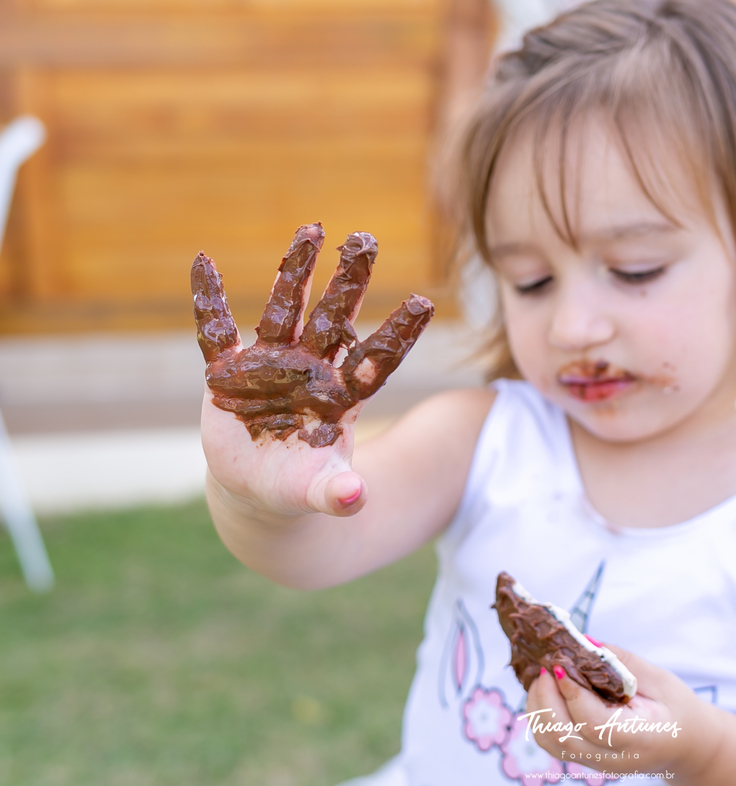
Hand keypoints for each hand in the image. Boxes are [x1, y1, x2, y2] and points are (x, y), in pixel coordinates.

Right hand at [192, 222, 432, 515]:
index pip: (376, 360)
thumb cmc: (297, 486)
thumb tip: (354, 500)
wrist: (257, 486)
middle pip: (334, 319)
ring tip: (312, 228)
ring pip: (284, 309)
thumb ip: (337, 494)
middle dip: (348, 281)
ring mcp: (269, 363)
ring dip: (294, 271)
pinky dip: (207, 299)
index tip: (424, 302)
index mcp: (340, 396)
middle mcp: (309, 369)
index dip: (398, 333)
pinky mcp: (227, 370)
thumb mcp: (317, 492)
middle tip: (367, 238)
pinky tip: (202, 262)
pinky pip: (213, 330)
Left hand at [524, 643, 722, 777]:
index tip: (560, 663)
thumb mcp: (659, 679)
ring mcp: (595, 762)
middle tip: (547, 664)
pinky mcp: (583, 757)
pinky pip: (551, 741)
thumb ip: (622, 662)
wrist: (685, 745)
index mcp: (638, 739)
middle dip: (545, 697)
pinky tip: (549, 690)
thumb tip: (584, 641)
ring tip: (545, 675)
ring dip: (538, 706)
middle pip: (561, 736)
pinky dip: (541, 714)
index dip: (572, 692)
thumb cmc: (676, 709)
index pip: (593, 723)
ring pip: (549, 742)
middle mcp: (611, 758)